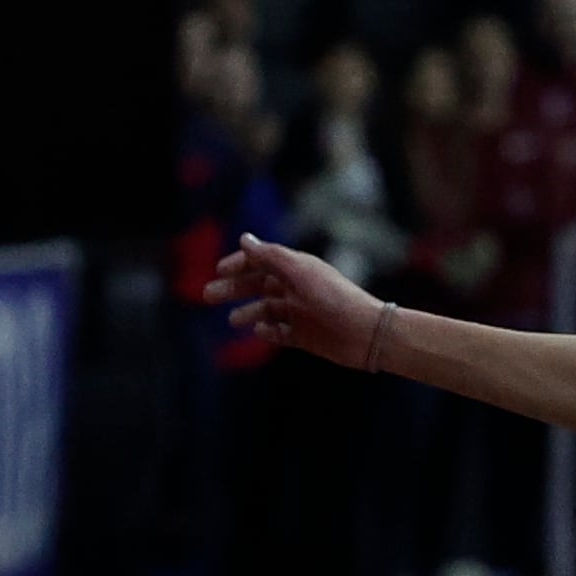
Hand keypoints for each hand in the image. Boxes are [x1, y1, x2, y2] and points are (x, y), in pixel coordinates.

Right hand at [204, 233, 388, 365]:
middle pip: (258, 286)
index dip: (239, 264)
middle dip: (234, 289)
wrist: (368, 334)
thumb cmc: (336, 298)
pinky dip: (268, 331)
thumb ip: (271, 256)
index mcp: (296, 270)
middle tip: (208, 296)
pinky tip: (259, 331)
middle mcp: (297, 289)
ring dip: (248, 312)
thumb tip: (243, 238)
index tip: (219, 271)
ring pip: (267, 310)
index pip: (261, 262)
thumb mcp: (300, 272)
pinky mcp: (306, 336)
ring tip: (232, 320)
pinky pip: (280, 333)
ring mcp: (301, 313)